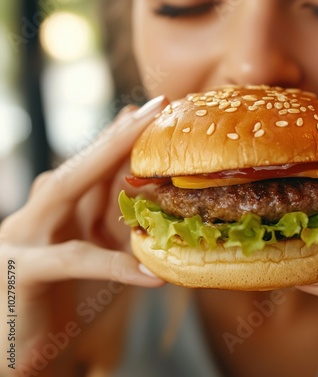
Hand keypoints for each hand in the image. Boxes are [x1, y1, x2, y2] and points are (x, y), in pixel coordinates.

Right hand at [0, 96, 167, 374]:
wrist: (20, 352)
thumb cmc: (62, 303)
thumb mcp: (97, 260)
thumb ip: (115, 229)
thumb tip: (153, 202)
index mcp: (56, 212)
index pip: (91, 168)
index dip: (122, 138)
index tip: (152, 111)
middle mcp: (36, 216)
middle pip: (80, 167)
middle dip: (118, 136)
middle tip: (154, 107)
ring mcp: (22, 240)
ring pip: (64, 194)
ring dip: (107, 169)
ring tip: (145, 152)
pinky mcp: (19, 273)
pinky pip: (73, 262)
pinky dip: (114, 268)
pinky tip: (150, 276)